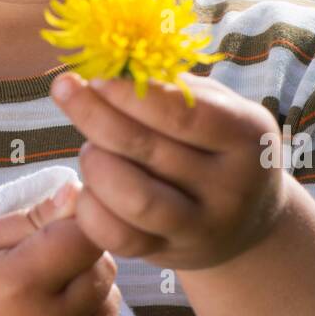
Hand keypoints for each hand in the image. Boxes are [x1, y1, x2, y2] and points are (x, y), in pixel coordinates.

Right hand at [0, 182, 125, 315]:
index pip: (86, 235)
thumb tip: (78, 193)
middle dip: (82, 254)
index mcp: (19, 283)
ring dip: (91, 289)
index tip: (59, 223)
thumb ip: (31, 218)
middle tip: (46, 258)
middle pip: (103, 268)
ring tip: (51, 290)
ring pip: (112, 303)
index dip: (77, 221)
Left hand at [49, 71, 289, 270]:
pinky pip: (118, 237)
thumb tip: (109, 62)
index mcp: (247, 136)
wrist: (246, 220)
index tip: (94, 75)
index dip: (131, 94)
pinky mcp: (170, 254)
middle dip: (95, 116)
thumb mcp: (216, 107)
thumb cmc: (216, 143)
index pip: (182, 113)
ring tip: (88, 147)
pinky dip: (91, 208)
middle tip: (67, 91)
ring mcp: (202, 227)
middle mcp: (231, 186)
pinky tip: (88, 186)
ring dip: (96, 164)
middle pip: (148, 150)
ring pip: (133, 198)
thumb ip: (171, 85)